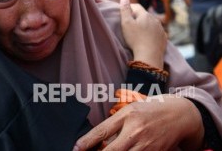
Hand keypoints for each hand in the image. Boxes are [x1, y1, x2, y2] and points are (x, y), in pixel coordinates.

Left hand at [74, 95, 203, 150]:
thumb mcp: (130, 110)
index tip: (76, 148)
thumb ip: (114, 123)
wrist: (179, 115)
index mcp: (127, 115)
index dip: (86, 142)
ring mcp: (146, 144)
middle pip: (111, 150)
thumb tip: (97, 140)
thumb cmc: (149, 111)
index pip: (102, 131)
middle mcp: (136, 130)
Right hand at [120, 0, 166, 68]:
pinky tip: (148, 38)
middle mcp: (154, 19)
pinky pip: (156, 32)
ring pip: (151, 23)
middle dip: (138, 16)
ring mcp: (160, 29)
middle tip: (130, 23)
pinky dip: (152, 33)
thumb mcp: (126, 23)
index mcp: (145, 15)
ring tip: (139, 31)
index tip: (124, 11)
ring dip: (145, 25)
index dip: (129, 7)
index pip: (136, 6)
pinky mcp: (164, 38)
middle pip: (144, 15)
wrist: (149, 55)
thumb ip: (125, 10)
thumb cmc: (135, 38)